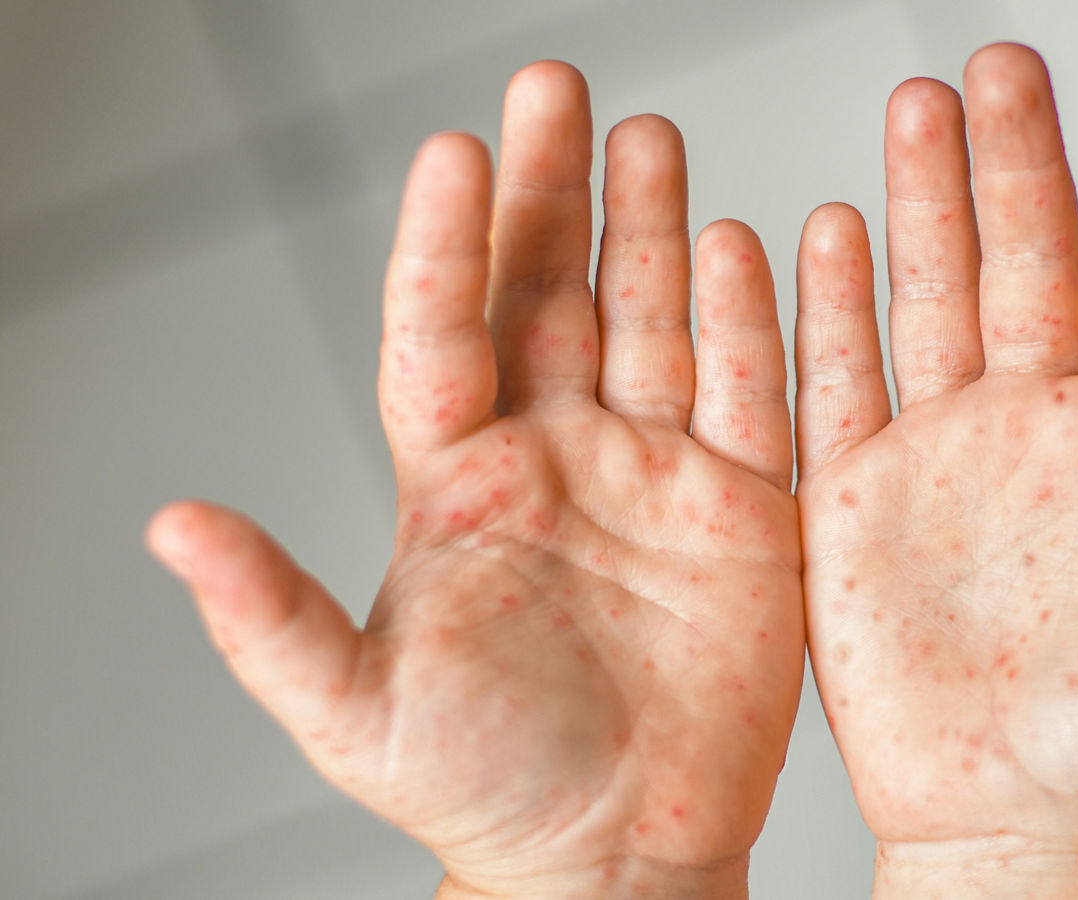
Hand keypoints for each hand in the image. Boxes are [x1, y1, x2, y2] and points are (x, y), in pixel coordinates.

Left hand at [147, 62, 800, 899]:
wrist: (614, 854)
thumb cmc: (484, 788)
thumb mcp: (354, 711)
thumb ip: (270, 614)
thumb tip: (172, 525)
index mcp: (459, 487)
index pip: (444, 335)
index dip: (446, 244)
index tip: (454, 151)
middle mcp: (556, 460)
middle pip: (551, 296)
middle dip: (554, 190)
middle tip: (554, 87)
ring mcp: (653, 477)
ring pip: (654, 321)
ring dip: (652, 229)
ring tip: (648, 139)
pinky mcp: (743, 510)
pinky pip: (752, 393)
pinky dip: (754, 318)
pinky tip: (748, 244)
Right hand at [794, 43, 1077, 896]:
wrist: (1008, 828)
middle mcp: (1032, 435)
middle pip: (1025, 264)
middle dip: (1012, 160)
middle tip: (999, 67)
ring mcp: (941, 461)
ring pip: (930, 301)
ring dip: (923, 203)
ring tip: (917, 110)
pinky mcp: (860, 504)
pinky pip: (839, 383)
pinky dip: (828, 310)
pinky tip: (822, 236)